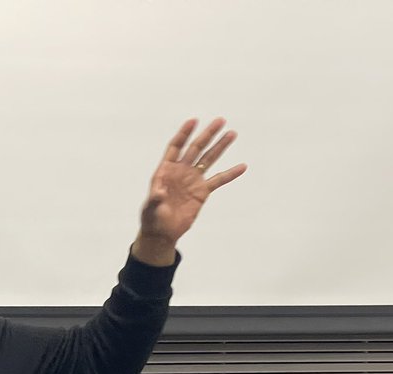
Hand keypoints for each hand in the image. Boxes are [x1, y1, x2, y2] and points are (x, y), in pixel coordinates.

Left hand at [132, 118, 246, 265]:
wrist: (162, 232)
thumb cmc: (152, 219)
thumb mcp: (150, 208)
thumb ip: (154, 199)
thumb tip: (158, 192)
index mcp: (166, 170)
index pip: (176, 147)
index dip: (184, 134)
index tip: (194, 121)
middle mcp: (180, 171)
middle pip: (195, 148)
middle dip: (207, 135)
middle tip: (220, 120)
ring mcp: (192, 180)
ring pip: (208, 159)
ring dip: (220, 147)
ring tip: (232, 133)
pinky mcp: (202, 192)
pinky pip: (218, 180)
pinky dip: (230, 174)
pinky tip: (242, 166)